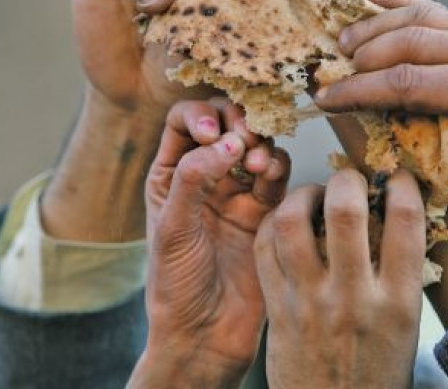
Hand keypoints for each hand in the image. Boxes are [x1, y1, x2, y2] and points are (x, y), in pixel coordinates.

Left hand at [129, 99, 290, 387]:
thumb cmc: (177, 285)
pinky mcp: (266, 211)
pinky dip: (277, 167)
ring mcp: (237, 192)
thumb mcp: (173, 228)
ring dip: (259, 144)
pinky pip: (276, 175)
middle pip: (224, 124)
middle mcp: (204, 177)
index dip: (201, 115)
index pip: (183, 120)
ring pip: (255, 145)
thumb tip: (227, 143)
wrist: (206, 333)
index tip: (213, 134)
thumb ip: (194, 179)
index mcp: (170, 175)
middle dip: (236, 122)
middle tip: (243, 138)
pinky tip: (269, 177)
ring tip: (255, 166)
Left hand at [255, 169, 424, 388]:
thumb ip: (399, 274)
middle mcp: (352, 297)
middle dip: (347, 179)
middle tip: (348, 180)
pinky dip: (273, 222)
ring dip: (302, 194)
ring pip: (292, 222)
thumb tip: (394, 216)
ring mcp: (309, 302)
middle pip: (346, 211)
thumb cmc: (375, 372)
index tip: (397, 177)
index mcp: (398, 302)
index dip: (403, 185)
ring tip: (312, 194)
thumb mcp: (404, 327)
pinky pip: (265, 248)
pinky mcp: (277, 308)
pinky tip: (285, 220)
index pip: (406, 222)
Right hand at [315, 0, 447, 241]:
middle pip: (408, 40)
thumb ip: (416, 139)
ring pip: (422, 17)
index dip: (356, 90)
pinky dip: (404, 3)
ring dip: (376, 26)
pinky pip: (442, 13)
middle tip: (328, 71)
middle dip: (361, 56)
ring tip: (343, 41)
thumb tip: (364, 118)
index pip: (403, 81)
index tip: (324, 99)